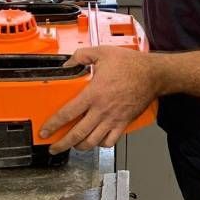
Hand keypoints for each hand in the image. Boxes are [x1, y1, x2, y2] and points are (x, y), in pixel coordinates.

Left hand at [40, 48, 158, 153]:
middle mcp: (102, 110)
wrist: (153, 74)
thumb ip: (81, 56)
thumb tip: (68, 63)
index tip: (45, 131)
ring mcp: (113, 119)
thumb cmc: (131, 64)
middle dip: (63, 144)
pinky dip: (100, 144)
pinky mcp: (124, 123)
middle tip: (54, 147)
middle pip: (78, 134)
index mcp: (93, 94)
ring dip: (80, 146)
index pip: (67, 114)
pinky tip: (95, 141)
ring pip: (93, 141)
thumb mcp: (102, 52)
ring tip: (73, 145)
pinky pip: (110, 141)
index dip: (53, 125)